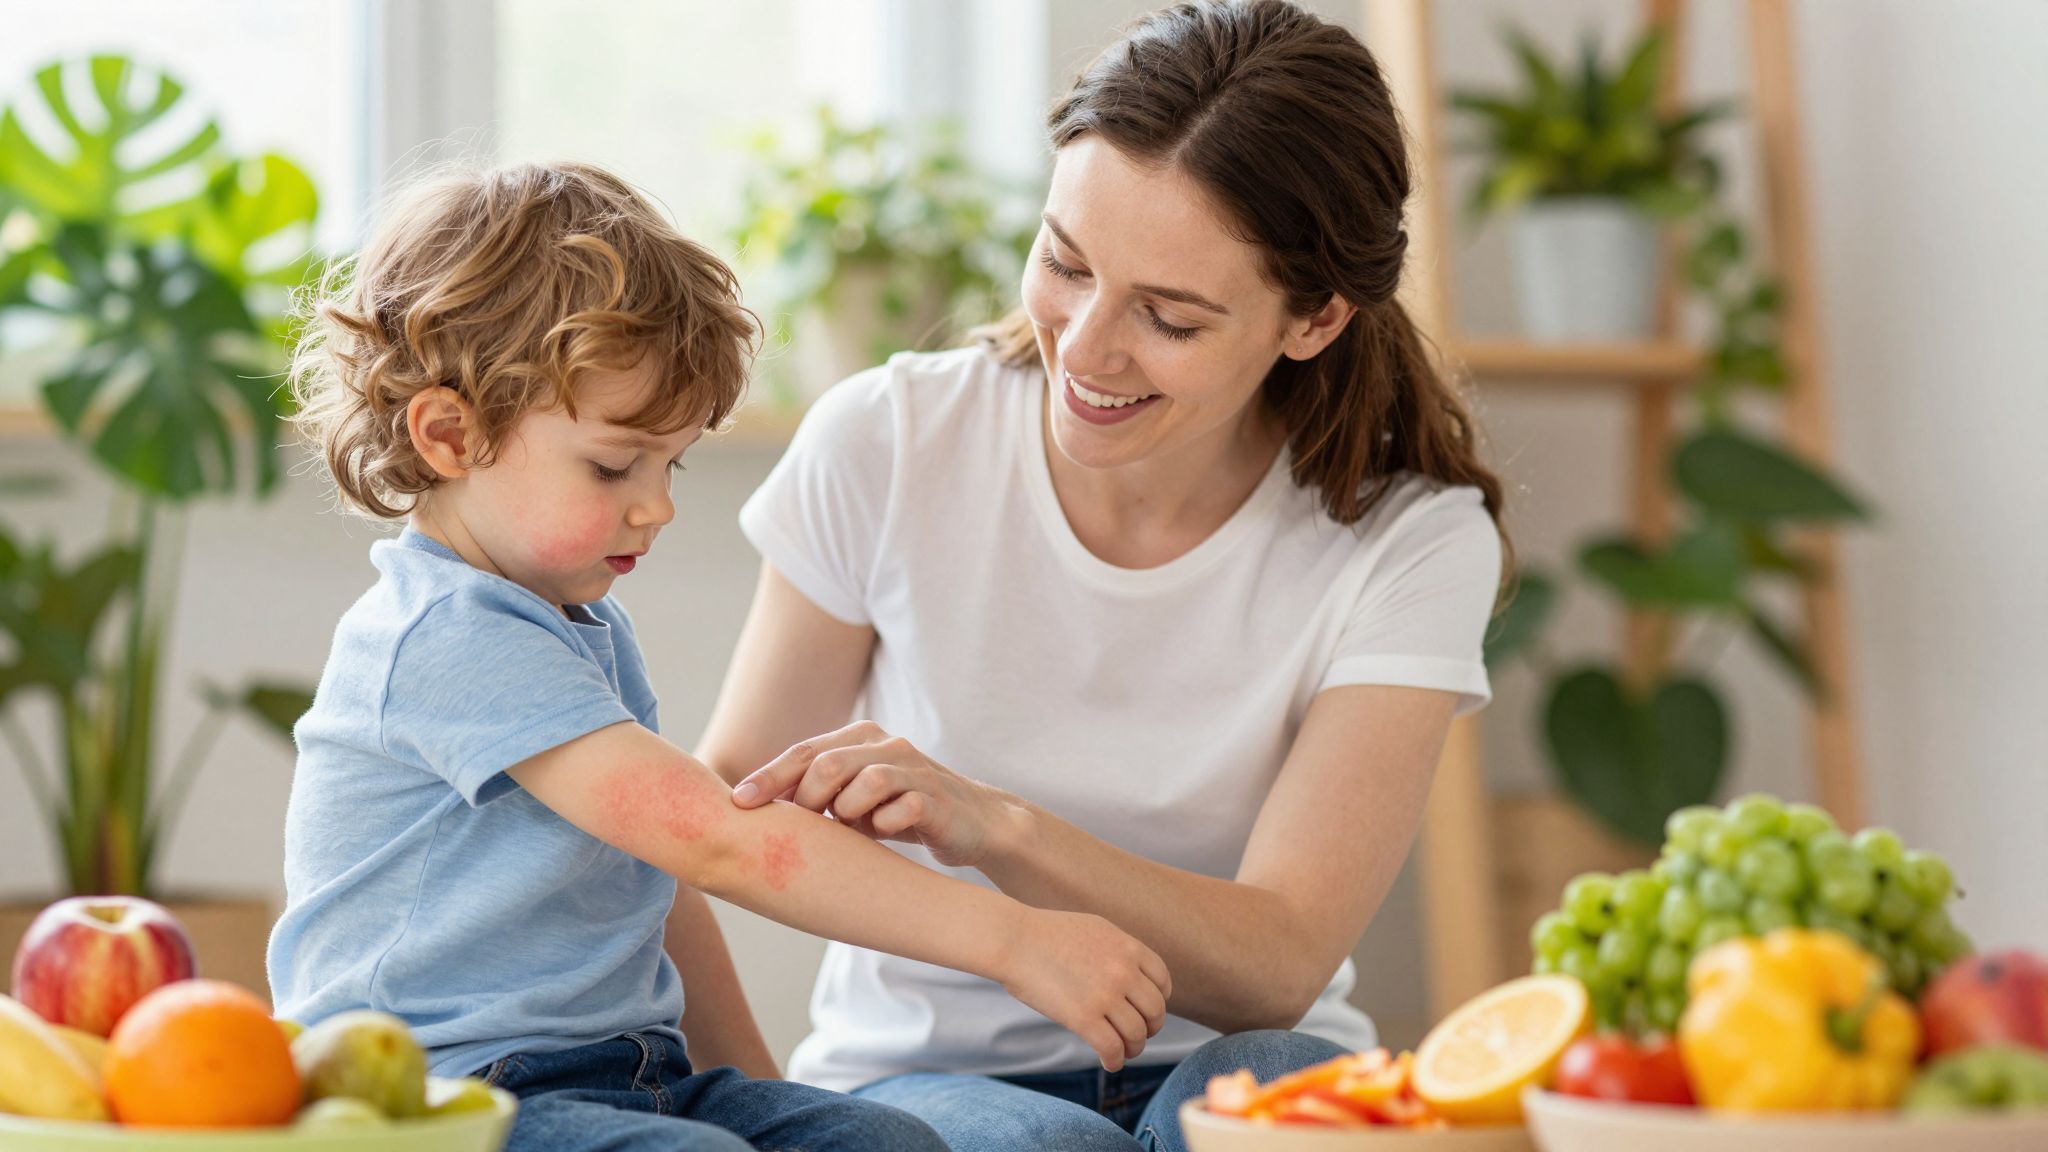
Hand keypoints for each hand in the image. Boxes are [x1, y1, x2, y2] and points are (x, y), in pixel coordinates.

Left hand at [731, 721, 1019, 869]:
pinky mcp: (938, 796)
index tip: (738, 804)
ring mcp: (915, 768)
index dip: (769, 777)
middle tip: (801, 831)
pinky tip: (882, 834)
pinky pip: (903, 806)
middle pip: (828, 763)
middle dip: (805, 800)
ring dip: (847, 813)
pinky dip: (885, 824)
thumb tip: (753, 813)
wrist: (974, 824)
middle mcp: (886, 745)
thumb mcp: (854, 801)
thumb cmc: (901, 813)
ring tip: (849, 831)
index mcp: (859, 739)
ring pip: (866, 781)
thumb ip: (817, 796)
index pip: (803, 752)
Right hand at [997, 907, 1172, 1070]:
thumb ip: (1118, 950)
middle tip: (1137, 1035)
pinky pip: (1112, 1048)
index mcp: (1128, 948)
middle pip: (1155, 1011)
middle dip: (1150, 1028)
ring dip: (1133, 1048)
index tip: (1147, 1011)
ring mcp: (1105, 995)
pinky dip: (1115, 1061)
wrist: (1014, 940)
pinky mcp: (1083, 1018)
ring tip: (1123, 1052)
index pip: (1162, 982)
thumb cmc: (1046, 934)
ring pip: (1136, 1034)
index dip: (1159, 1001)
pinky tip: (1109, 1063)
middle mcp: (1123, 971)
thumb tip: (1133, 975)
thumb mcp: (1095, 929)